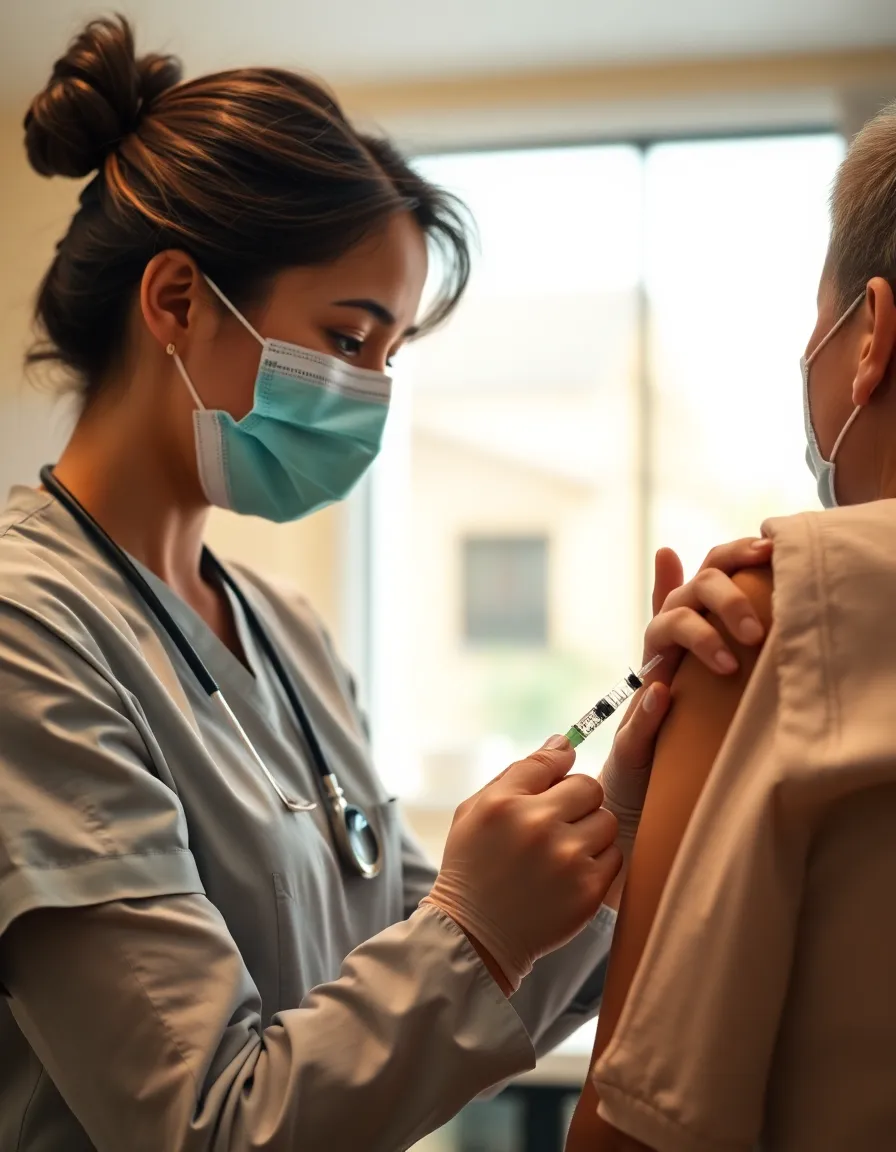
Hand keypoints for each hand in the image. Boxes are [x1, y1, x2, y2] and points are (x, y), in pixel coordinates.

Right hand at [422, 737, 620, 992]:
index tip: (557, 780)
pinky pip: (614, 856)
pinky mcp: (588, 890)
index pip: (554, 760)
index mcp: (505, 802)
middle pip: (589, 786)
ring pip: (606, 820)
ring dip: (591, 831)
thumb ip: (520, 772)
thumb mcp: (475, 810)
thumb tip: (564, 742)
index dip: (560, 769)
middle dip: (578, 800)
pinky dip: (598, 862)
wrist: (475, 935)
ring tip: (564, 849)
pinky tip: (570, 873)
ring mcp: (567, 859)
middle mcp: (537, 826)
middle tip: (559, 820)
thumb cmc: (473, 865)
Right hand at [600, 536, 772, 854]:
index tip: (767, 551)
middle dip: (726, 602)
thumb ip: (706, 621)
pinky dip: (652, 703)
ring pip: (664, 632)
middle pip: (691, 595)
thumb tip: (700, 560)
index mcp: (683, 629)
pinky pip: (640, 711)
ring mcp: (647, 685)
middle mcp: (662, 648)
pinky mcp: (632, 733)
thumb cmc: (682, 720)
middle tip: (757, 631)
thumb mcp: (702, 668)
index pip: (708, 575)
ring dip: (697, 639)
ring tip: (726, 663)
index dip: (733, 555)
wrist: (643, 782)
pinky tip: (665, 695)